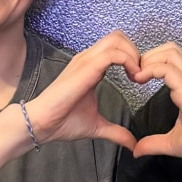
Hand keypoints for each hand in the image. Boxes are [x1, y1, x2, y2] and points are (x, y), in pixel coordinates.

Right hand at [27, 31, 139, 151]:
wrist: (41, 123)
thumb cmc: (62, 121)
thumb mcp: (97, 126)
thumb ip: (116, 132)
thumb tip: (132, 144)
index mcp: (91, 67)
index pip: (116, 47)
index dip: (133, 59)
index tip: (140, 80)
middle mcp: (88, 59)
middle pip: (118, 37)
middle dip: (135, 52)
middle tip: (140, 75)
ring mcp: (86, 61)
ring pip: (117, 40)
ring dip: (134, 55)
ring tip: (137, 77)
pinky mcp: (86, 68)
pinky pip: (113, 54)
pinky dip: (128, 62)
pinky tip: (133, 79)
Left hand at [133, 43, 181, 167]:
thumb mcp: (173, 143)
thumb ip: (154, 143)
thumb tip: (138, 150)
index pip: (170, 59)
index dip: (150, 63)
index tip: (137, 79)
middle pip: (170, 49)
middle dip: (148, 56)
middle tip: (136, 75)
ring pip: (170, 53)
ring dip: (149, 61)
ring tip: (138, 77)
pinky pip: (168, 70)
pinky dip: (151, 70)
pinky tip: (141, 81)